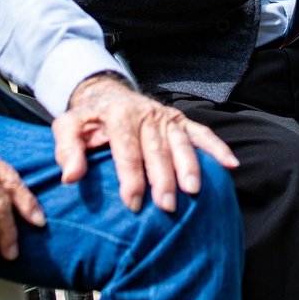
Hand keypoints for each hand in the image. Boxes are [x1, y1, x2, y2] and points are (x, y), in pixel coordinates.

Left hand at [54, 74, 237, 214]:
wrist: (107, 93)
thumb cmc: (89, 119)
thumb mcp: (69, 127)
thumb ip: (67, 149)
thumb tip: (70, 176)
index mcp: (119, 116)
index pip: (126, 148)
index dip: (130, 176)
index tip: (133, 204)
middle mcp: (146, 114)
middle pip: (157, 149)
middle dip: (163, 178)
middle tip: (167, 206)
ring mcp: (166, 117)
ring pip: (181, 142)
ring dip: (189, 166)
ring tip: (193, 191)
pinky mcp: (180, 121)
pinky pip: (202, 134)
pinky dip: (217, 148)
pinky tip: (231, 165)